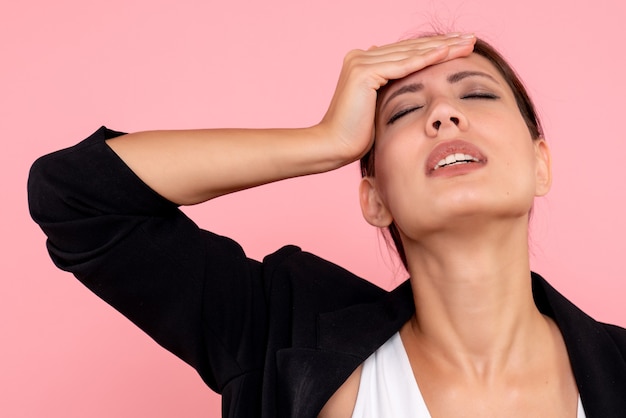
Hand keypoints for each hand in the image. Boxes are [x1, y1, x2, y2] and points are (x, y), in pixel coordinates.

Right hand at [318, 33, 475, 161]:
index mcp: (363, 61)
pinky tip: (446, 52)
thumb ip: (386, 90)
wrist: (334, 146)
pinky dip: (426, 59)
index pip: (406, 52)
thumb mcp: (376, 107)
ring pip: (410, 53)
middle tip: (470, 38)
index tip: (459, 46)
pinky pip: (402, 65)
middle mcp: (361, 55)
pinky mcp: (364, 72)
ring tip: (467, 43)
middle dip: (443, 43)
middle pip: (410, 48)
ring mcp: (361, 61)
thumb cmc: (355, 135)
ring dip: (441, 47)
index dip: (433, 48)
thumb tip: (396, 81)